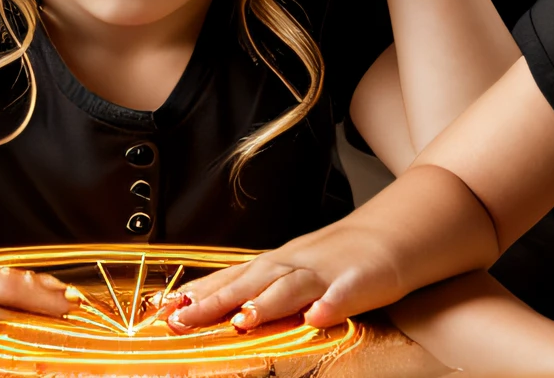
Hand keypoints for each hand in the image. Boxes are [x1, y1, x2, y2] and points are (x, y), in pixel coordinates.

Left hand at [160, 222, 405, 331]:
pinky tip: (317, 317)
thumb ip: (256, 289)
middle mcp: (293, 265)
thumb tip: (209, 307)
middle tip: (181, 320)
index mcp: (275, 264)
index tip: (160, 310)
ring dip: (266, 303)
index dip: (196, 295)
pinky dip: (331, 304)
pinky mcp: (360, 282)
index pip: (229, 279)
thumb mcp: (292, 269)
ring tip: (243, 320)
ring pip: (291, 286)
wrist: (393, 233)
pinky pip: (344, 295)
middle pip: (249, 283)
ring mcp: (325, 272)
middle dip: (214, 302)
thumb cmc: (339, 258)